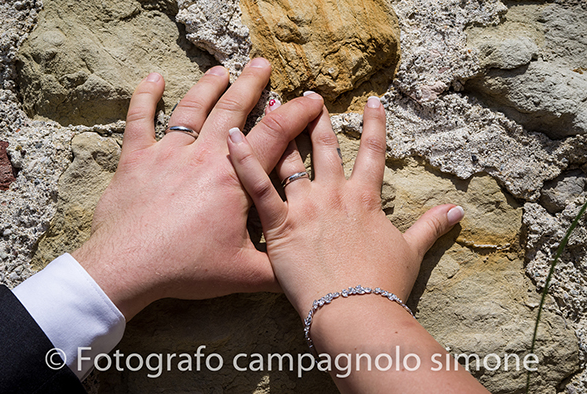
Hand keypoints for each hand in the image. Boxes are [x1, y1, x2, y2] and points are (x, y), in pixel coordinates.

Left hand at [72, 58, 324, 320]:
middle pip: (232, 109)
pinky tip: (153, 78)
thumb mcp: (244, 274)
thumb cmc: (188, 269)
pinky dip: (146, 97)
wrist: (129, 268)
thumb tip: (307, 268)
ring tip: (222, 70)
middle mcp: (203, 157)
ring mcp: (168, 154)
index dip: (297, 113)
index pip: (274, 135)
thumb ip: (279, 268)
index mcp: (234, 179)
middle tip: (262, 64)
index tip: (312, 99)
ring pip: (192, 108)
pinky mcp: (136, 159)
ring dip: (209, 86)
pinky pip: (140, 120)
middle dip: (251, 84)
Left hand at [227, 96, 488, 392]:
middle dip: (318, 120)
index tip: (372, 101)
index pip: (373, 153)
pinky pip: (258, 187)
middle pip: (327, 148)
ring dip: (280, 130)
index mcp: (365, 199)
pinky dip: (243, 161)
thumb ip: (432, 226)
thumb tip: (459, 211)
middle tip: (310, 97)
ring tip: (270, 105)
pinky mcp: (280, 225)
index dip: (375, 125)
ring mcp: (307, 206)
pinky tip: (232, 137)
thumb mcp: (412, 252)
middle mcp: (335, 194)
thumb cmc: (383, 284)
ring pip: (291, 159)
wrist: (355, 310)